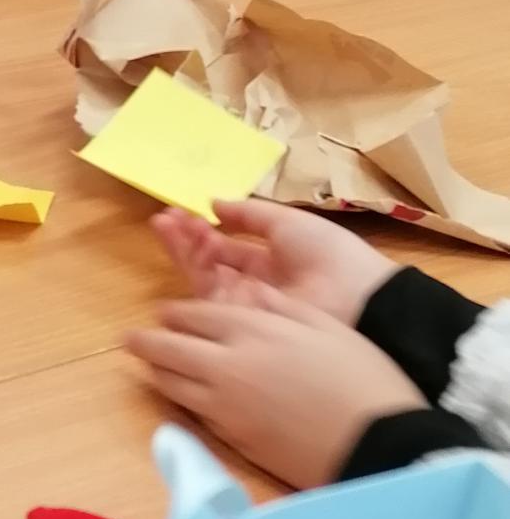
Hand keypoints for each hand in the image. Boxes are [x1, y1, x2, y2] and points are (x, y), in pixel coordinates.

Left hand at [124, 292, 422, 489]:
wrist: (377, 441)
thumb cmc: (363, 376)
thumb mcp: (326, 326)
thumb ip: (281, 306)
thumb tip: (251, 291)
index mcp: (253, 327)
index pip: (194, 314)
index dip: (175, 313)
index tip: (165, 313)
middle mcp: (227, 362)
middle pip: (169, 347)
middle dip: (145, 340)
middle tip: (129, 339)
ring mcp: (223, 403)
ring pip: (171, 381)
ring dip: (156, 370)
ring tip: (148, 365)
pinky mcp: (229, 436)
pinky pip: (191, 410)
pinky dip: (178, 398)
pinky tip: (180, 395)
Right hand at [152, 201, 392, 324]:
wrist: (354, 296)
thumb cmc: (328, 253)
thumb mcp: (288, 222)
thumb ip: (249, 214)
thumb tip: (213, 202)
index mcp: (271, 261)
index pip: (228, 245)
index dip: (207, 227)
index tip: (185, 209)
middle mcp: (252, 283)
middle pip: (209, 260)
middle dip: (186, 237)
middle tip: (165, 216)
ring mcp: (242, 302)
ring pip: (201, 274)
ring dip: (183, 247)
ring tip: (168, 222)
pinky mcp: (234, 317)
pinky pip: (205, 290)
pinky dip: (191, 263)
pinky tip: (184, 239)